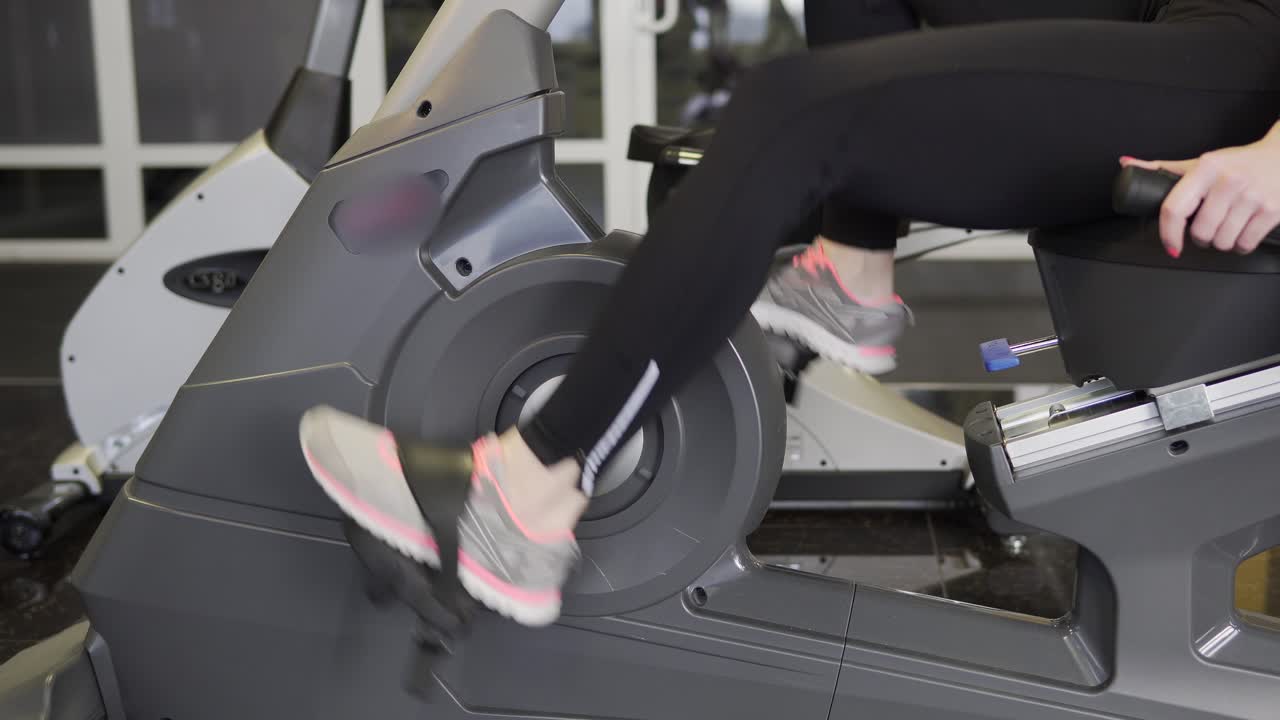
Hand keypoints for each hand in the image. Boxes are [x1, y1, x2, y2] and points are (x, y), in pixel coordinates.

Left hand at [1121, 122, 1279, 256]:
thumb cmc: (1239, 162)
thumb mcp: (1202, 162)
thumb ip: (1164, 168)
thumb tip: (1126, 164)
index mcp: (1207, 168)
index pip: (1175, 209)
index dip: (1168, 234)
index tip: (1170, 246)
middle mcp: (1229, 180)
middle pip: (1200, 233)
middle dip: (1200, 238)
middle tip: (1207, 228)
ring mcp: (1253, 196)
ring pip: (1222, 242)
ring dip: (1221, 242)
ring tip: (1225, 226)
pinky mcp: (1272, 211)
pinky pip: (1244, 245)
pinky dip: (1240, 245)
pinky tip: (1241, 230)